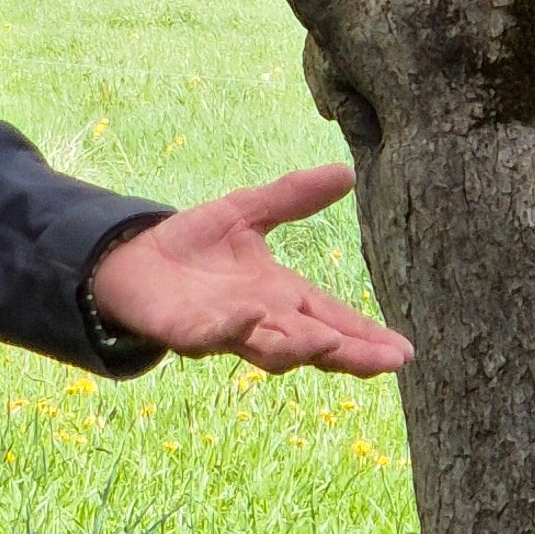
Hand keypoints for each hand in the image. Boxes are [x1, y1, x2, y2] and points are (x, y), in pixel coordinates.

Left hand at [86, 165, 410, 377]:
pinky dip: (232, 329)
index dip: (367, 336)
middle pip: (314, 344)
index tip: (404, 352)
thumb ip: (294, 196)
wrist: (130, 257)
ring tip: (331, 343)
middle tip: (389, 363)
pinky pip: (212, 337)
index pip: (334, 318)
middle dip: (350, 354)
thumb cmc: (193, 244)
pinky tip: (251, 317)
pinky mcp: (187, 331)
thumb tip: (347, 170)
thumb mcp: (248, 211)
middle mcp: (261, 321)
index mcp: (281, 297)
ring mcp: (226, 331)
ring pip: (270, 350)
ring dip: (300, 348)